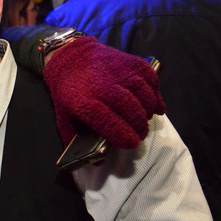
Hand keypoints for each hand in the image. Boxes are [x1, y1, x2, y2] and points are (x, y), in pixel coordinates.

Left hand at [43, 37, 165, 148]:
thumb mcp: (64, 118)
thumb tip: (98, 163)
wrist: (70, 58)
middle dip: (139, 128)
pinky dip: (156, 93)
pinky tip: (153, 103)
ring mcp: (120, 72)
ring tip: (144, 119)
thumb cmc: (68, 93)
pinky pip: (151, 79)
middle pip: (132, 112)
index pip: (113, 126)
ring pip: (144, 96)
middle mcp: (105, 87)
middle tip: (140, 133)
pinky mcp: (131, 62)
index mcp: (86, 104)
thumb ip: (76, 141)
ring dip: (148, 111)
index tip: (131, 144)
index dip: (126, 139)